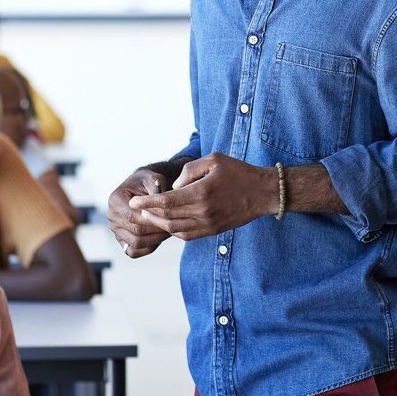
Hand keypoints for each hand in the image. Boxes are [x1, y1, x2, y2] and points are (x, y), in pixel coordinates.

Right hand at [108, 168, 170, 258]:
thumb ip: (156, 189)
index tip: (170, 217)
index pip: (133, 216)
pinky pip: (133, 252)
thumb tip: (159, 202)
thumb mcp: (153, 179)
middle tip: (173, 226)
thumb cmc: (149, 182)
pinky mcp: (121, 239)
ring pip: (136, 243)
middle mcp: (111, 216)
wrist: (142, 187)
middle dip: (157, 230)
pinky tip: (159, 239)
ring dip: (155, 240)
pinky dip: (147, 249)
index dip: (153, 219)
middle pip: (136, 232)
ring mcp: (115, 229)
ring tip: (168, 232)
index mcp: (115, 200)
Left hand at [127, 153, 278, 241]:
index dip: (146, 203)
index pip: (165, 202)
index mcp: (202, 193)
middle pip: (166, 218)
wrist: (263, 193)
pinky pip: (187, 235)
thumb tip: (173, 186)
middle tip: (138, 209)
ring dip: (159, 224)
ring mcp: (208, 224)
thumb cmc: (239, 172)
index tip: (133, 202)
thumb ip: (189, 170)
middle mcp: (203, 212)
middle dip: (148, 214)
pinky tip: (168, 223)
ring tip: (149, 216)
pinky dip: (173, 231)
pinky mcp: (213, 231)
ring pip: (175, 230)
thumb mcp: (214, 159)